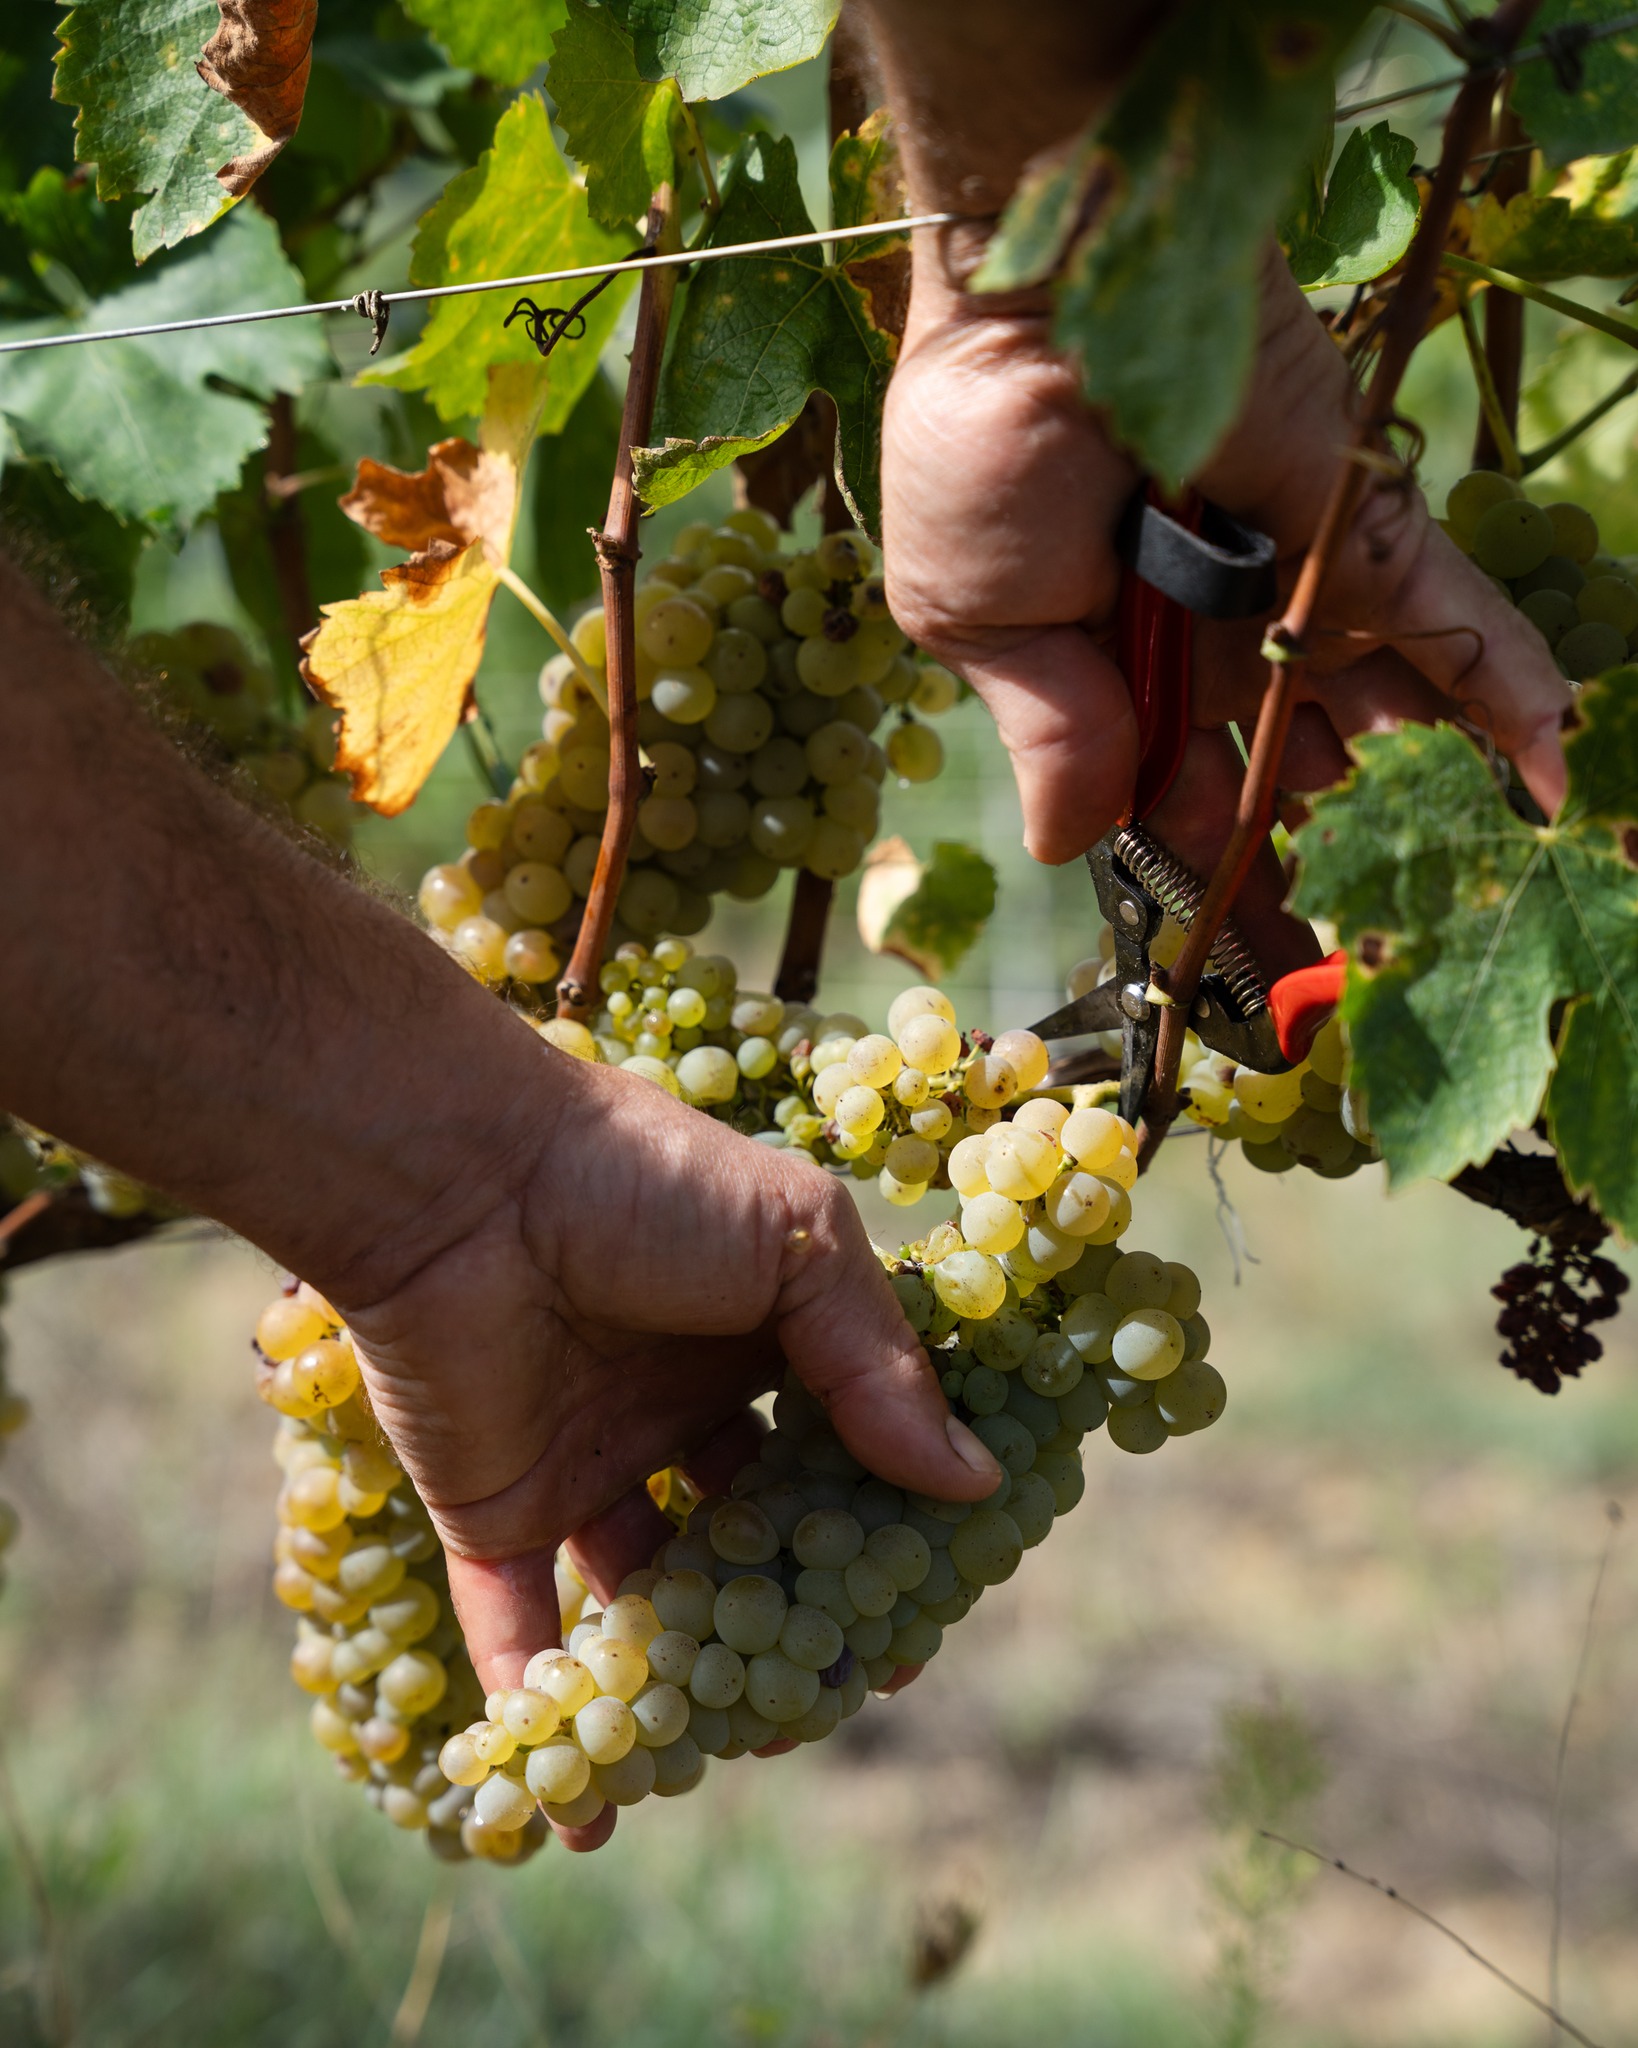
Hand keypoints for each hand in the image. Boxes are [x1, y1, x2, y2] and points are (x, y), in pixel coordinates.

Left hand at [334, 1048, 1000, 1850]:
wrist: (462, 1180)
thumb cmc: (642, 1182)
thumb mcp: (797, 1242)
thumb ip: (878, 1364)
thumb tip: (973, 1484)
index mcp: (756, 1340)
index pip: (841, 1454)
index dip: (884, 1533)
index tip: (920, 1618)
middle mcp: (676, 1409)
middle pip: (754, 1540)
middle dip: (792, 1622)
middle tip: (826, 1704)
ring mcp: (587, 1463)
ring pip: (650, 1599)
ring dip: (684, 1679)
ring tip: (727, 1756)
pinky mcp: (495, 1508)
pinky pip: (520, 1628)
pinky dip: (548, 1711)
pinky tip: (585, 1804)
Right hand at [880, 242, 1571, 963]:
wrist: (1048, 300)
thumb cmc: (977, 461)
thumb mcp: (973, 622)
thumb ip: (1048, 733)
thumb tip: (1066, 847)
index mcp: (1111, 665)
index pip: (1181, 791)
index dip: (1220, 870)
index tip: (1258, 955)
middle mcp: (1212, 634)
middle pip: (1294, 762)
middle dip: (1337, 835)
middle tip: (1381, 915)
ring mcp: (1294, 582)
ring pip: (1382, 704)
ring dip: (1427, 786)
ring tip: (1470, 870)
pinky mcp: (1364, 525)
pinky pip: (1449, 620)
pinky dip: (1508, 692)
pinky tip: (1555, 774)